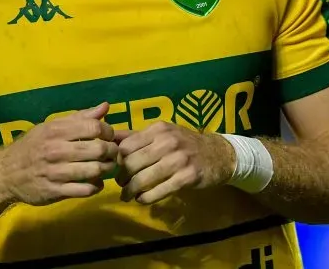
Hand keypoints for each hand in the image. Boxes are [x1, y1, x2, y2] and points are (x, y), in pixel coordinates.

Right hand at [0, 102, 118, 205]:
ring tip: (107, 167)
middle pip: (98, 149)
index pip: (93, 127)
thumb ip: (80, 117)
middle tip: (113, 153)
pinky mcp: (55, 191)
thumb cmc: (33, 146)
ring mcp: (55, 172)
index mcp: (56, 130)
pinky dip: (96, 186)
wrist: (6, 173)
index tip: (108, 136)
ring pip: (94, 171)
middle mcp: (56, 150)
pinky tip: (96, 182)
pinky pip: (85, 190)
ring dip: (106, 169)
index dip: (108, 131)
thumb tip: (105, 106)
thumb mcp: (52, 127)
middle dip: (111, 151)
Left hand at [114, 121, 236, 204]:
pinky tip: (142, 199)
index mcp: (158, 129)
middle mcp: (167, 142)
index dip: (117, 159)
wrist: (218, 154)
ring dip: (130, 190)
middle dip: (122, 177)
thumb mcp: (163, 133)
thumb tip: (110, 138)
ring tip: (126, 195)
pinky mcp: (187, 177)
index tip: (116, 167)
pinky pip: (159, 191)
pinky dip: (146, 198)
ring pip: (143, 178)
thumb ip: (137, 136)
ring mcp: (178, 159)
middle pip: (132, 162)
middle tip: (120, 184)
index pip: (127, 145)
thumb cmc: (185, 143)